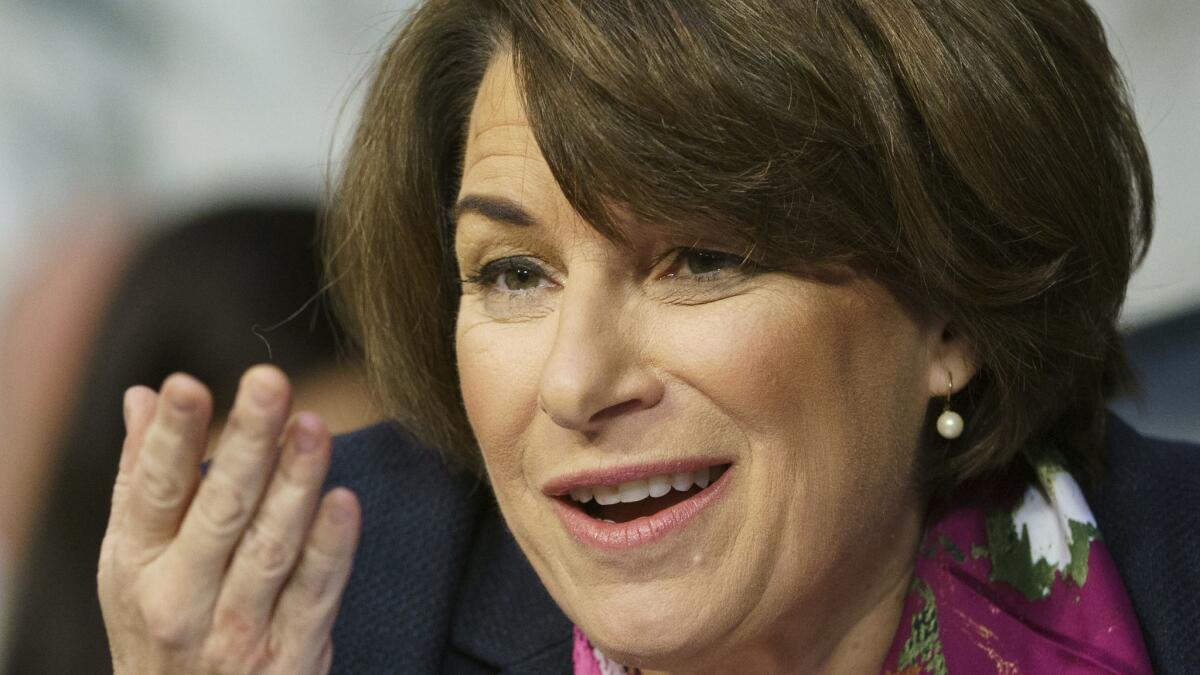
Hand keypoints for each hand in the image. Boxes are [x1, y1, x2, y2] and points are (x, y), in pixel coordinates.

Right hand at [98, 365, 360, 673]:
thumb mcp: (131, 561)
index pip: (154, 490)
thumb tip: (143, 396)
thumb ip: (141, 477)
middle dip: (246, 444)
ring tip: (313, 426)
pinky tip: (345, 501)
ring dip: (296, 483)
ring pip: (271, 547)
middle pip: (219, 510)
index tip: (186, 385)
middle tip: (269, 383)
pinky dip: (331, 548)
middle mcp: (181, 599)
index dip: (171, 437)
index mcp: (138, 564)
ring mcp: (237, 630)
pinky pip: (314, 594)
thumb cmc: (158, 624)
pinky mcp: (289, 655)